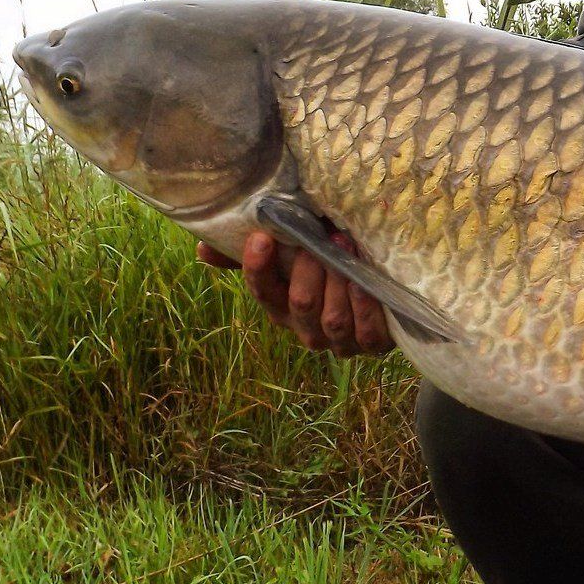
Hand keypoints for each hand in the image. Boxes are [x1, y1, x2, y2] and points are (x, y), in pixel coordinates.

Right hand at [197, 231, 392, 356]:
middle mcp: (305, 329)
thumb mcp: (293, 253)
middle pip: (301, 303)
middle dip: (312, 269)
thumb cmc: (327, 266)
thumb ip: (252, 250)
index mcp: (280, 306)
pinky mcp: (370, 345)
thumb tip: (203, 250)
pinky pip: (366, 334)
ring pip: (332, 319)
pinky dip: (366, 308)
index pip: (262, 291)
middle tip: (325, 239)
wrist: (381, 286)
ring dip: (340, 282)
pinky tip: (365, 285)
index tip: (262, 238)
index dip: (259, 267)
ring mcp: (339, 341)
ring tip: (348, 250)